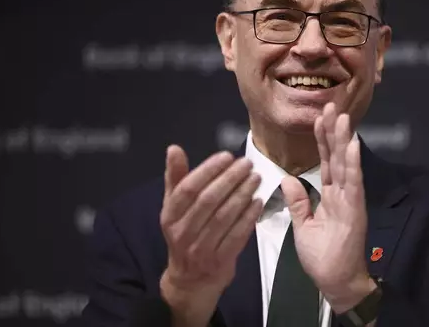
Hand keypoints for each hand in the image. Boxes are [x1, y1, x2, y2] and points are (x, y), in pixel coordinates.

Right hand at [159, 145, 262, 325]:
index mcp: (170, 216)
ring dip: (242, 195)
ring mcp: (201, 249)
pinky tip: (258, 202)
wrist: (190, 280)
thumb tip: (173, 148)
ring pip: (224, 217)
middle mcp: (182, 233)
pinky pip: (237, 235)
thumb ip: (176, 178)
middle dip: (230, 179)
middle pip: (208, 201)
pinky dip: (249, 217)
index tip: (227, 156)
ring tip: (256, 178)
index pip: (188, 189)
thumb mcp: (174, 208)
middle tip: (247, 164)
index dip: (208, 170)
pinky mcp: (220, 261)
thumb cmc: (185, 234)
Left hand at [281, 102, 374, 312]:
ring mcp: (350, 200)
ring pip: (346, 164)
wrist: (335, 281)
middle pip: (336, 156)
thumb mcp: (303, 226)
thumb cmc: (322, 256)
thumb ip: (299, 202)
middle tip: (330, 105)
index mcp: (329, 195)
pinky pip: (353, 183)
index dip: (322, 139)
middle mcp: (342, 193)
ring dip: (343, 140)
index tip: (318, 117)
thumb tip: (288, 178)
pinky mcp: (355, 210)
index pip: (325, 161)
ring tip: (341, 117)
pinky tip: (352, 145)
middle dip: (332, 131)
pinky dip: (352, 164)